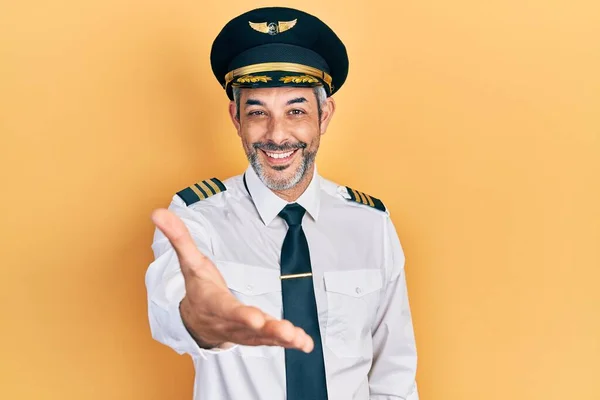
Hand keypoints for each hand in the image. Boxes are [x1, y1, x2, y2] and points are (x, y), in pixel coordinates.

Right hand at [151, 208, 313, 352]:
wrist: (196, 321)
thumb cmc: (198, 287)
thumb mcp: (189, 262)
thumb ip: (179, 238)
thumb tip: (157, 212)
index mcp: (214, 304)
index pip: (228, 310)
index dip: (241, 315)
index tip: (257, 319)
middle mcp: (229, 322)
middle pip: (249, 328)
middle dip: (268, 330)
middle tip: (286, 332)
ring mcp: (243, 332)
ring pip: (263, 338)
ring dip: (282, 338)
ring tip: (299, 339)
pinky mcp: (256, 336)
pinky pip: (272, 341)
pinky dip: (290, 343)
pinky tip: (306, 344)